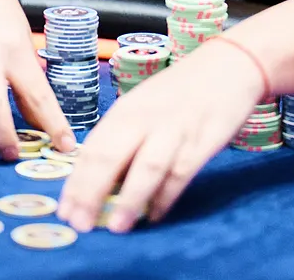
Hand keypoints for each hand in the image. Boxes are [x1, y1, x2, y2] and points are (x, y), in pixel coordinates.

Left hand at [58, 36, 265, 232]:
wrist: (229, 64)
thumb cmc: (180, 91)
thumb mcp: (144, 106)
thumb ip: (123, 137)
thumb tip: (99, 181)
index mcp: (126, 110)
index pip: (93, 149)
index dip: (77, 182)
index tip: (64, 211)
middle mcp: (145, 118)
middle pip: (112, 157)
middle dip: (91, 193)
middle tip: (79, 224)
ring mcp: (175, 129)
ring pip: (147, 167)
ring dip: (130, 199)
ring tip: (116, 227)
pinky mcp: (203, 139)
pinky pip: (181, 172)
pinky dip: (167, 196)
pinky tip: (155, 215)